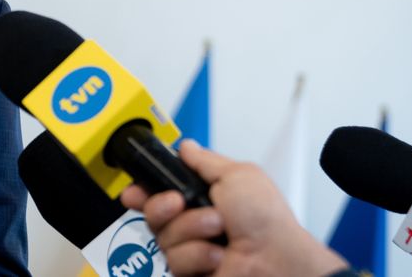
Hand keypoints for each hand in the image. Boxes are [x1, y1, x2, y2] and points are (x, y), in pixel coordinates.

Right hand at [120, 140, 346, 276]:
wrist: (276, 260)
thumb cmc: (265, 218)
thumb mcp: (236, 174)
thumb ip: (204, 161)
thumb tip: (186, 147)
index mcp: (202, 196)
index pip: (159, 190)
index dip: (142, 190)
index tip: (135, 191)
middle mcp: (193, 223)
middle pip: (152, 212)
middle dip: (162, 206)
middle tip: (180, 203)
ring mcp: (192, 249)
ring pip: (162, 237)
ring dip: (190, 231)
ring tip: (217, 232)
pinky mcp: (190, 272)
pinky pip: (173, 261)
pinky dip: (197, 256)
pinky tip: (217, 256)